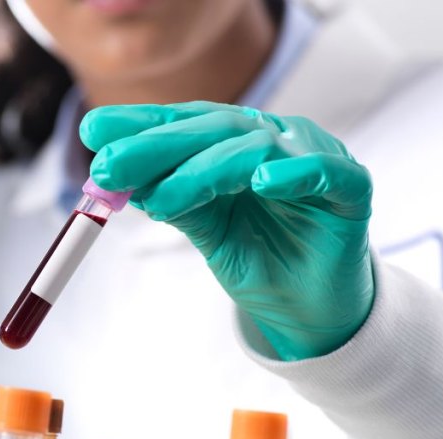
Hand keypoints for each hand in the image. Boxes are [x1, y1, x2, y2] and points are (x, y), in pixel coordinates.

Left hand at [80, 102, 373, 359]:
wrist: (310, 311)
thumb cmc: (259, 260)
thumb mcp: (204, 228)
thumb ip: (172, 199)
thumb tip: (115, 179)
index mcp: (236, 144)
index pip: (185, 123)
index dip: (140, 124)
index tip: (91, 131)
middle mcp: (273, 141)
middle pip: (213, 128)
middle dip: (156, 146)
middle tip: (109, 165)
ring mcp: (313, 159)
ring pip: (256, 148)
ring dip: (204, 170)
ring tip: (161, 199)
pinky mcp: (350, 188)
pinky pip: (324, 171)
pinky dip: (293, 172)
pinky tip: (260, 181)